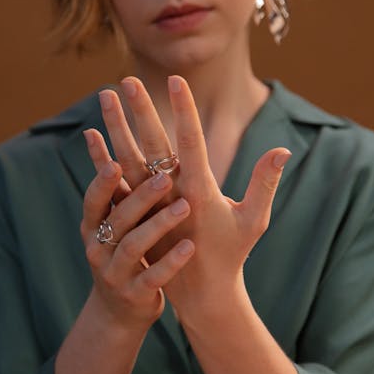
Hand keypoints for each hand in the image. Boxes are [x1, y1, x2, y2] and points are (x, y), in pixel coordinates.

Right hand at [80, 153, 193, 329]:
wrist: (120, 311)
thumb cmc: (120, 251)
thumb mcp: (109, 219)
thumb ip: (107, 182)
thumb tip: (91, 130)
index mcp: (94, 226)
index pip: (95, 200)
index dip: (103, 182)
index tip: (116, 162)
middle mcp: (100, 249)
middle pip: (119, 220)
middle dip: (140, 198)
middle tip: (165, 178)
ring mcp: (116, 273)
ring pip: (136, 246)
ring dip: (159, 224)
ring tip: (184, 207)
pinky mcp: (137, 294)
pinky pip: (154, 277)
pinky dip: (171, 262)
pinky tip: (189, 247)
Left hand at [85, 76, 290, 323]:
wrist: (200, 294)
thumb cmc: (232, 254)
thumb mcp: (254, 220)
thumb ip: (264, 183)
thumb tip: (283, 150)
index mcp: (200, 192)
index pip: (190, 142)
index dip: (183, 110)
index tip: (175, 80)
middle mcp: (170, 196)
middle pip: (152, 145)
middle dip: (141, 110)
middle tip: (127, 79)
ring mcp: (149, 205)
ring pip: (127, 159)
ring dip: (115, 127)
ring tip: (105, 97)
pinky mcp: (135, 215)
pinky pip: (114, 183)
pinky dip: (101, 160)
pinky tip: (90, 137)